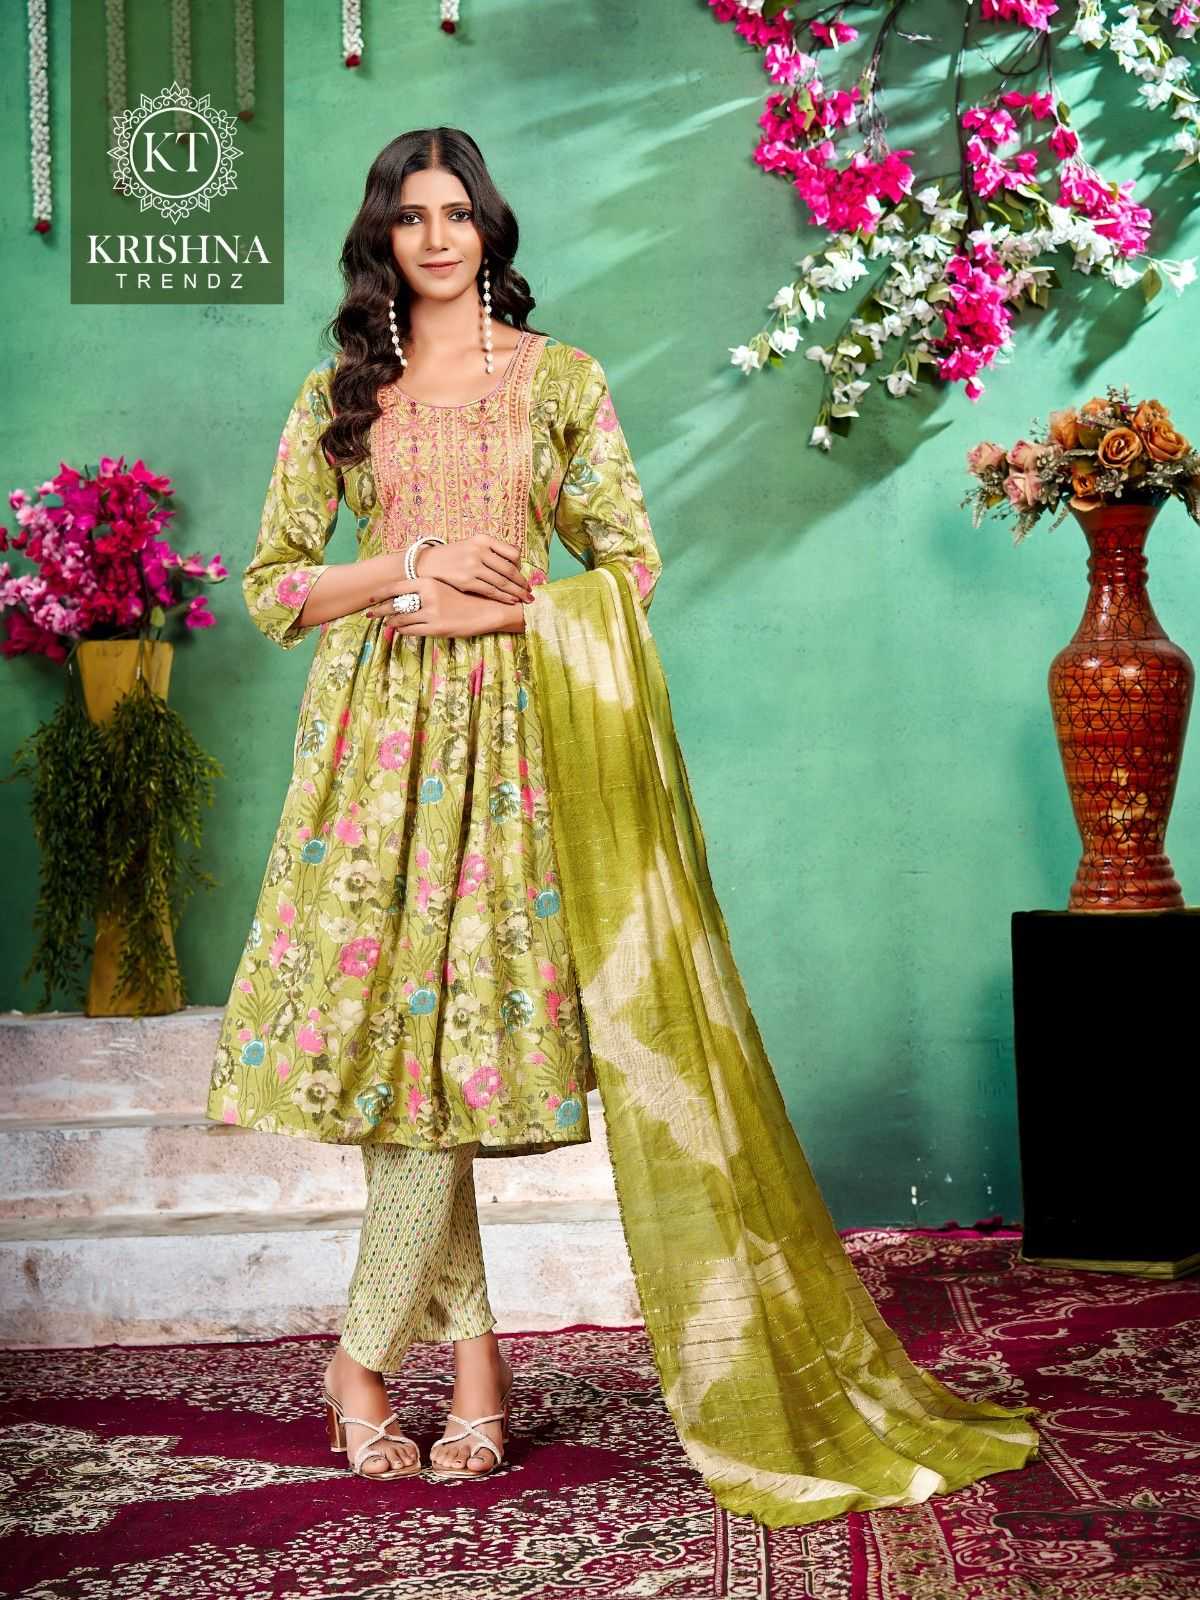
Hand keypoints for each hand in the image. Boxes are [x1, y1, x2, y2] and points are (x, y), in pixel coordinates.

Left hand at [364, 576, 523, 637]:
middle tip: (368, 614)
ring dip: (391, 623)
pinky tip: (401, 630)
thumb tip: (401, 593)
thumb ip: (423, 588)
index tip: (370, 597)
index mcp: (427, 582)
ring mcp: (431, 613)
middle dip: (379, 610)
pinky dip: (403, 631)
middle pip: (394, 604)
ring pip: (401, 620)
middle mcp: (427, 596)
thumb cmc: (463, 598)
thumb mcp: (442, 587)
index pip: (396, 587)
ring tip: (386, 623)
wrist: (485, 610)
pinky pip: (411, 631)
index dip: (380, 593)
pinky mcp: (435, 628)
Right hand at [414, 535, 534, 604]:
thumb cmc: (453, 556)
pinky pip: (491, 591)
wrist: (428, 563)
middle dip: (522, 583)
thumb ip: (492, 552)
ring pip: (502, 582)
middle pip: (509, 570)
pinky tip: (510, 600)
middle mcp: (479, 551)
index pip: (512, 552)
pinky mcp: (467, 581)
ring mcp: (473, 566)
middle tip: (530, 591)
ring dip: (516, 592)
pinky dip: (503, 597)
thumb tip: (515, 567)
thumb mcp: (472, 545)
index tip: (522, 575)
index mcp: (483, 539)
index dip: (520, 566)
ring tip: (525, 599)